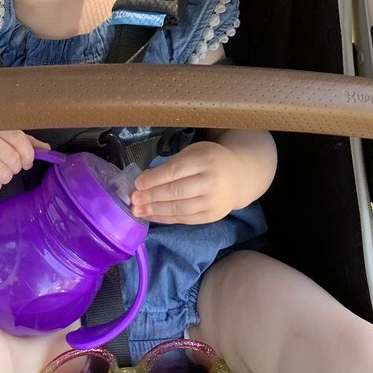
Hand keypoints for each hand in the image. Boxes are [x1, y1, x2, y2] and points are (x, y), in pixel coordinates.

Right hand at [0, 130, 49, 196]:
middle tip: (7, 166)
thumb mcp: (1, 139)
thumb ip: (24, 142)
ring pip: (4, 174)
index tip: (27, 161)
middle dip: (15, 168)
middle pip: (13, 159)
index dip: (28, 154)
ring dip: (4, 178)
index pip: (18, 138)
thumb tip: (46, 149)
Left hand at [129, 140, 246, 224]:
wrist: (239, 177)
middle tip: (133, 199)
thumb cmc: (210, 161)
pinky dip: (165, 218)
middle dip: (151, 197)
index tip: (137, 184)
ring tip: (137, 210)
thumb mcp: (193, 153)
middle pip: (176, 191)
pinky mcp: (211, 216)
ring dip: (155, 210)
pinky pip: (184, 219)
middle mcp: (210, 182)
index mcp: (204, 160)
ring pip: (179, 208)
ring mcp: (212, 201)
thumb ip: (172, 165)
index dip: (154, 179)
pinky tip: (151, 215)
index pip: (175, 171)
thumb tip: (144, 180)